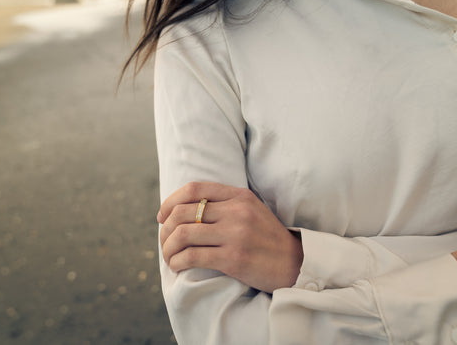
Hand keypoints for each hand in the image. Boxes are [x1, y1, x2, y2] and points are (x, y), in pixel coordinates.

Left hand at [157, 181, 303, 292]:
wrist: (294, 263)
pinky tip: (177, 267)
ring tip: (169, 256)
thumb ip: (224, 203)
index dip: (170, 201)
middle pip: (183, 213)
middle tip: (165, 242)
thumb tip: (183, 208)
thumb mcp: (250, 210)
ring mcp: (236, 234)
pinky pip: (192, 257)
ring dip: (168, 248)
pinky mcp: (234, 258)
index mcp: (239, 195)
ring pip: (183, 235)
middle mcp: (236, 211)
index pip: (194, 189)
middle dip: (165, 229)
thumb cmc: (266, 238)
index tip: (161, 216)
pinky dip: (177, 262)